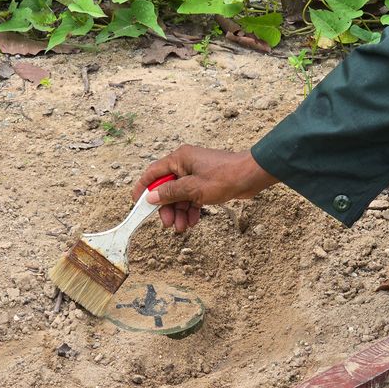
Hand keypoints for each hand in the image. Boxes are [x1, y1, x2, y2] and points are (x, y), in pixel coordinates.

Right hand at [132, 145, 278, 232]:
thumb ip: (171, 193)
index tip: (136, 204)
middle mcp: (185, 164)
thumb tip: (151, 197)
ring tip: (182, 227)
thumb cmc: (224, 177)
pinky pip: (192, 197)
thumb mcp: (194, 188)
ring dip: (179, 212)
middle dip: (167, 207)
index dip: (143, 188)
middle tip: (168, 224)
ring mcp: (196, 174)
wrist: (251, 176)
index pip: (153, 173)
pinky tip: (193, 221)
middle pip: (167, 188)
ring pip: (180, 195)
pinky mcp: (206, 183)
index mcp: (179, 159)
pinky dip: (191, 209)